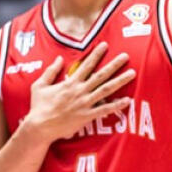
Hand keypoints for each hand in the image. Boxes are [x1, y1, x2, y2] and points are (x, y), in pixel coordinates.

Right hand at [16, 42, 133, 145]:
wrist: (40, 126)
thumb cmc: (39, 106)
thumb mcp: (40, 85)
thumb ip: (51, 71)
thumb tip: (60, 59)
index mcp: (70, 83)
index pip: (86, 65)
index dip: (96, 54)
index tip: (105, 45)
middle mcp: (80, 91)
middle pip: (101, 75)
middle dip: (114, 64)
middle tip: (126, 56)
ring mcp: (85, 104)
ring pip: (106, 90)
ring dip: (120, 81)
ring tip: (132, 73)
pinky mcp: (87, 116)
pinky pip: (105, 109)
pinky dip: (117, 105)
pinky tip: (127, 100)